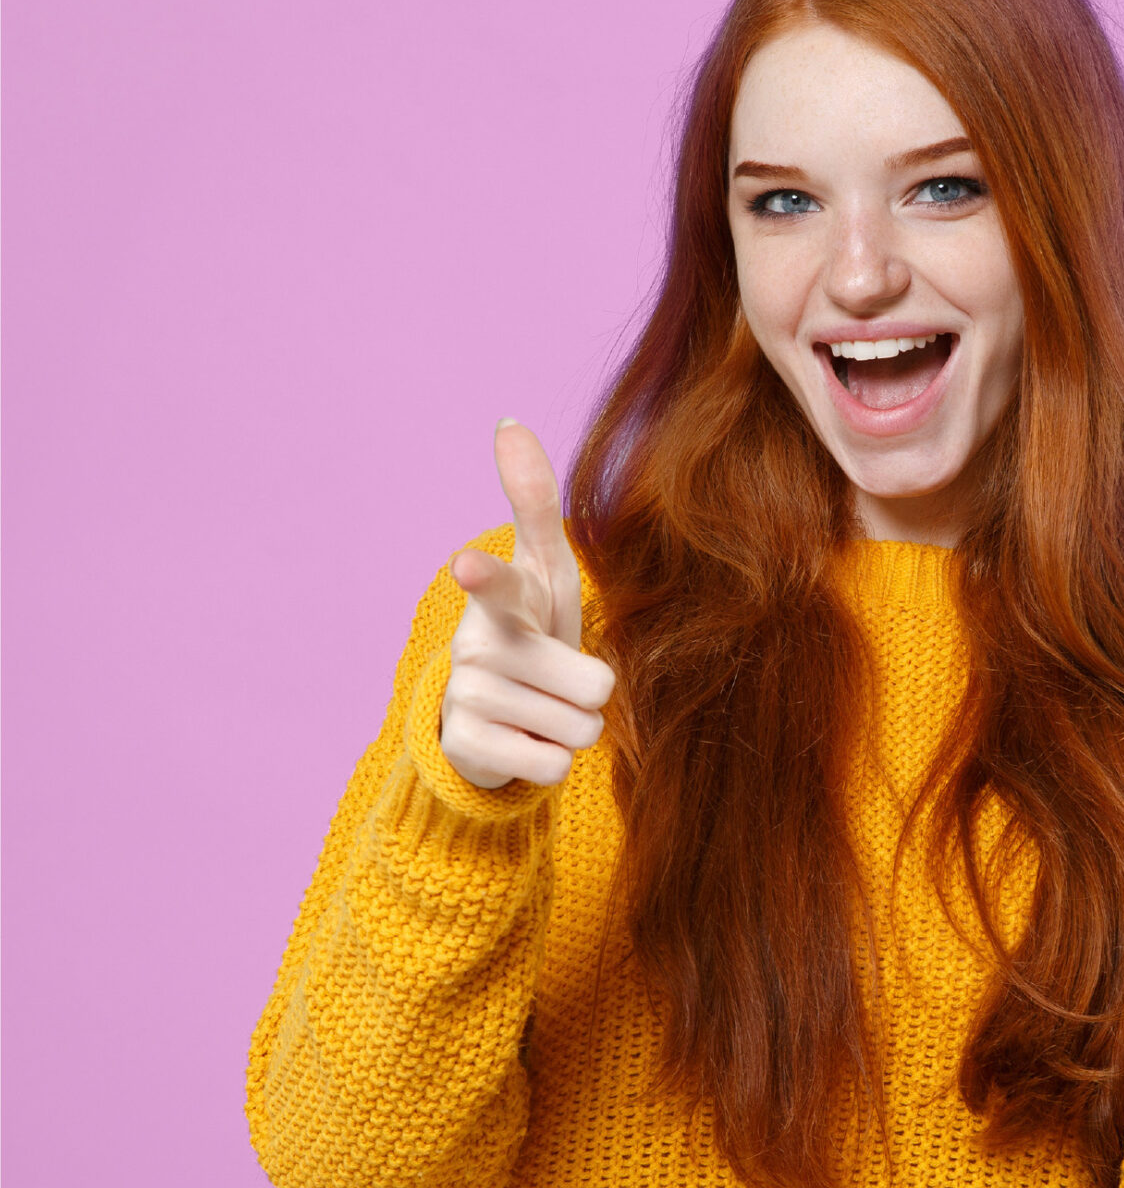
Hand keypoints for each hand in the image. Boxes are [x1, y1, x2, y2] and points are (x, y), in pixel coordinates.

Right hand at [438, 420, 615, 789]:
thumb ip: (533, 504)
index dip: (486, 574)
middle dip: (592, 692)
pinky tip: (525, 742)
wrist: (491, 719)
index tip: (467, 565)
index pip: (501, 582)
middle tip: (560, 682)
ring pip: (579, 728)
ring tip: (542, 711)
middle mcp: (477, 645)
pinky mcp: (468, 748)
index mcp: (503, 601)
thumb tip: (509, 422)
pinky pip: (553, 766)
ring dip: (573, 728)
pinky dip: (552, 762)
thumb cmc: (531, 633)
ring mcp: (468, 697)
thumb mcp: (543, 574)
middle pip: (590, 683)